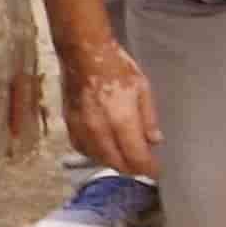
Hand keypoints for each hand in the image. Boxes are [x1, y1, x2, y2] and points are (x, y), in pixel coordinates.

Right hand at [65, 47, 160, 175]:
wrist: (84, 54)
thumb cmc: (116, 67)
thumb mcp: (142, 88)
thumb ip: (149, 118)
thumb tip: (155, 141)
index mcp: (121, 120)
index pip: (136, 157)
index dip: (148, 168)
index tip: (156, 171)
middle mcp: (99, 130)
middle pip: (117, 163)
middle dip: (132, 168)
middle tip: (143, 165)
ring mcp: (81, 130)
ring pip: (99, 159)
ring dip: (114, 162)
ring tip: (126, 156)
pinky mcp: (69, 126)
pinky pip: (83, 149)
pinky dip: (96, 153)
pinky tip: (105, 147)